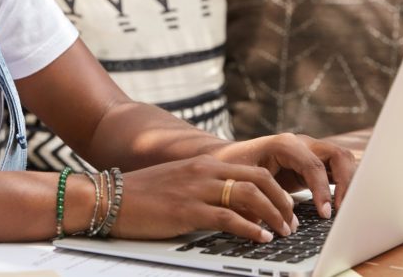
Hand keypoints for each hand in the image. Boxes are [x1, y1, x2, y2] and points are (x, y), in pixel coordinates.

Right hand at [110, 155, 298, 241]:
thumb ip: (206, 189)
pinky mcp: (187, 209)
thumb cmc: (143, 196)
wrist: (110, 197)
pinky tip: (260, 238)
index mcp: (204, 163)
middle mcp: (204, 171)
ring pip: (249, 196)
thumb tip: (234, 208)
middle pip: (259, 180)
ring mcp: (196, 189)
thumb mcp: (180, 184)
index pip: (253, 171)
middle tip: (292, 222)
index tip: (287, 208)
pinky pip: (228, 217)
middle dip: (282, 202)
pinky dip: (250, 229)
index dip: (277, 190)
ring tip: (282, 232)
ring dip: (273, 215)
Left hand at [210, 133, 356, 219]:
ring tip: (345, 210)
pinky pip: (336, 170)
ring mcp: (310, 152)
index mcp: (284, 144)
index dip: (322, 189)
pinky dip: (344, 185)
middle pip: (337, 155)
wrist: (229, 157)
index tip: (325, 213)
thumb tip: (273, 221)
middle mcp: (301, 144)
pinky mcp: (313, 164)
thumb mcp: (240, 178)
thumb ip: (256, 196)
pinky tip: (341, 205)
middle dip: (346, 183)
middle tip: (342, 211)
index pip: (314, 165)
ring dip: (349, 183)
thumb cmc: (232, 165)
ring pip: (342, 160)